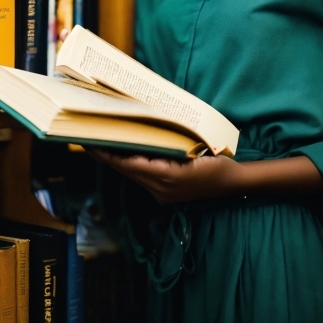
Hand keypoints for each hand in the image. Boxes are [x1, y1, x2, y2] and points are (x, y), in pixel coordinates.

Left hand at [88, 149, 243, 203]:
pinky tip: (127, 154)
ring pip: (133, 174)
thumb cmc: (217, 163)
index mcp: (167, 177)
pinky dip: (133, 165)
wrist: (233, 184)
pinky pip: (143, 177)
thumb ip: (171, 143)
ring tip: (103, 144)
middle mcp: (160, 189)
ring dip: (119, 160)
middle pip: (127, 170)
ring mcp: (162, 194)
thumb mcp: (195, 148)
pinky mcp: (165, 193)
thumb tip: (147, 129)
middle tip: (89, 139)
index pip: (129, 164)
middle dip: (108, 156)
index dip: (108, 154)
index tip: (91, 143)